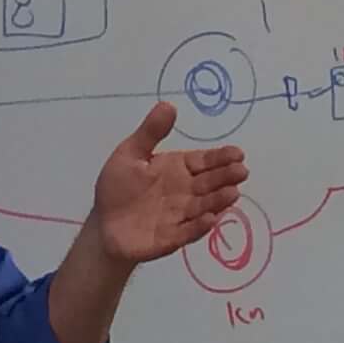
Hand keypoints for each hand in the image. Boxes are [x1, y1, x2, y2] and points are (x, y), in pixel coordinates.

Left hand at [85, 102, 249, 265]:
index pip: (204, 161)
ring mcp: (181, 216)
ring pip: (204, 206)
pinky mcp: (171, 238)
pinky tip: (209, 219)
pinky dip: (199, 226)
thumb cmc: (118, 187)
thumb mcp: (130, 154)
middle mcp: (185, 192)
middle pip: (210, 183)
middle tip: (240, 171)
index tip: (237, 153)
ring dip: (219, 201)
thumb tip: (168, 104)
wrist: (103, 225)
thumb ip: (150, 133)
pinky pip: (187, 231)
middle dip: (226, 177)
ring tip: (232, 193)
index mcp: (178, 169)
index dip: (221, 157)